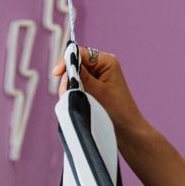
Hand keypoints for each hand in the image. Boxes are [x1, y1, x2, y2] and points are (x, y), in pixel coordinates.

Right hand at [51, 45, 184, 185]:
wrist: (128, 132)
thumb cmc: (118, 112)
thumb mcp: (97, 92)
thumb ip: (82, 76)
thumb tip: (68, 62)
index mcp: (107, 62)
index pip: (79, 53)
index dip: (66, 61)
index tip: (56, 74)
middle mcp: (101, 67)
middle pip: (73, 65)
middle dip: (68, 79)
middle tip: (68, 94)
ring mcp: (96, 78)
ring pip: (72, 77)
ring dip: (69, 89)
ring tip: (75, 102)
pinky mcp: (92, 89)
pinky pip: (76, 87)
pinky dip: (73, 94)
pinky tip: (77, 104)